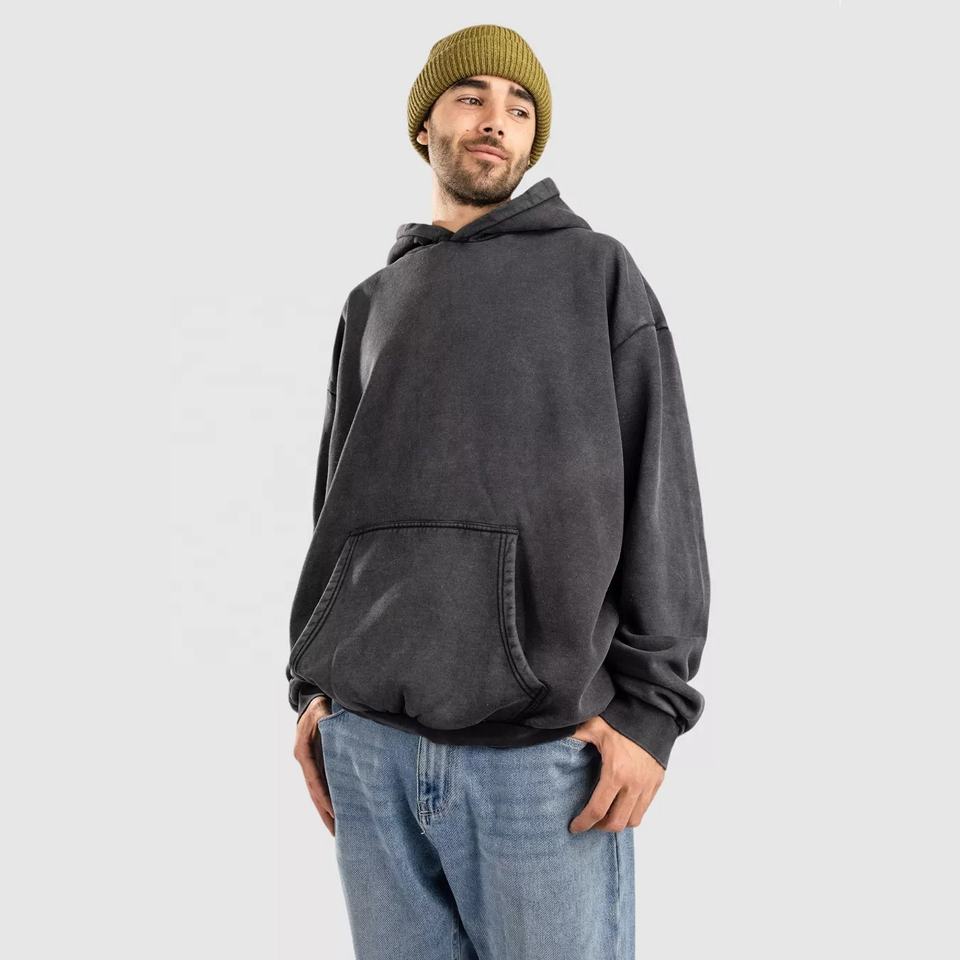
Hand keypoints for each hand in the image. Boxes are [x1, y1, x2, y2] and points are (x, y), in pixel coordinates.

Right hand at [293, 696, 336, 835]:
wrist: (312, 701)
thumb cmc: (318, 706)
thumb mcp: (320, 710)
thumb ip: (325, 719)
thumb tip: (332, 724)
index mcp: (303, 752)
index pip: (315, 780)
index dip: (325, 798)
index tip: (335, 813)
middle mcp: (304, 762)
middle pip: (315, 793)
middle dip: (326, 814)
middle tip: (338, 835)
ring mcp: (309, 764)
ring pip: (318, 793)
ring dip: (327, 811)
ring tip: (339, 832)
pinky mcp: (317, 764)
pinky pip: (324, 785)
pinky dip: (330, 799)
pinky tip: (339, 811)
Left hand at [567, 717, 664, 832]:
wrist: (653, 714)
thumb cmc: (622, 720)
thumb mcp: (594, 726)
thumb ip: (575, 736)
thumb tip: (554, 739)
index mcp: (615, 772)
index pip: (597, 810)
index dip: (584, 823)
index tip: (574, 827)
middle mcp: (633, 784)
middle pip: (617, 822)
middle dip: (600, 827)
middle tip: (589, 822)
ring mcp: (647, 785)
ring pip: (633, 820)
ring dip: (618, 822)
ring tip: (605, 815)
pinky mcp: (657, 782)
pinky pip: (645, 808)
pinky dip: (632, 812)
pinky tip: (620, 804)